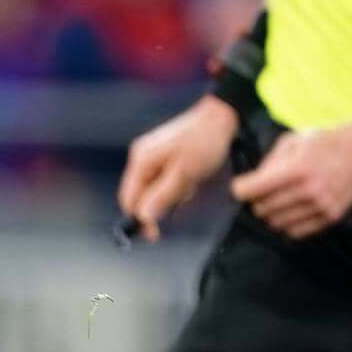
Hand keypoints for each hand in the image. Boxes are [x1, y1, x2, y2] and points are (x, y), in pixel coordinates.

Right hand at [113, 97, 235, 240]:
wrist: (222, 116)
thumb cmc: (204, 141)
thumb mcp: (185, 174)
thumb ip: (163, 196)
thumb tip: (144, 217)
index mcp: (142, 160)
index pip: (129, 199)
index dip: (140, 219)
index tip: (155, 234)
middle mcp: (142, 157)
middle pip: (140, 195)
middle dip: (160, 204)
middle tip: (183, 201)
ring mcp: (153, 154)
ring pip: (154, 188)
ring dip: (171, 195)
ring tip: (192, 185)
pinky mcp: (165, 154)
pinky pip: (164, 179)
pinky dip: (177, 185)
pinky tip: (193, 179)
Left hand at [232, 119, 351, 238]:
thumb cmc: (325, 142)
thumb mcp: (293, 141)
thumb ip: (269, 163)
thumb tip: (251, 184)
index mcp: (295, 169)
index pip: (250, 191)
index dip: (240, 189)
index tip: (241, 187)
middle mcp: (308, 191)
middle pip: (261, 208)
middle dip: (256, 201)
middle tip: (263, 192)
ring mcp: (321, 206)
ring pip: (276, 223)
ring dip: (271, 214)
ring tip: (279, 200)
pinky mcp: (331, 217)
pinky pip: (295, 232)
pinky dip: (287, 224)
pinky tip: (291, 211)